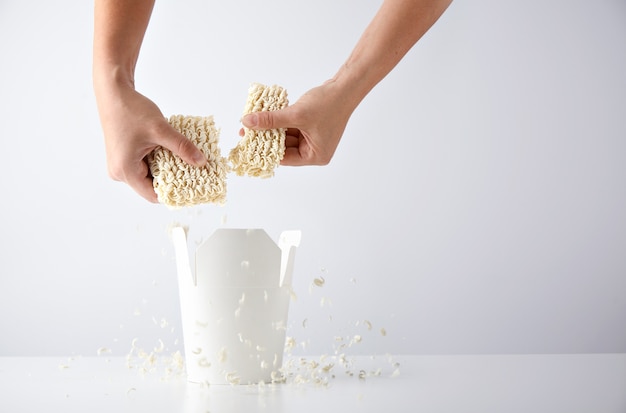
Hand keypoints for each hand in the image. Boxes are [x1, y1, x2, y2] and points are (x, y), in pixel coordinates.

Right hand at [97, 85, 206, 201]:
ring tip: (184, 163)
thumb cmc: (131, 110)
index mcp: (125, 171)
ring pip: (149, 176)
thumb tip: (202, 162)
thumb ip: (182, 147)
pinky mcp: (124, 157)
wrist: (114, 92)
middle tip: (193, 174)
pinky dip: (159, 162)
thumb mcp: (161, 130)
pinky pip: (144, 166)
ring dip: (166, 170)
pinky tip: (172, 154)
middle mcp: (119, 172)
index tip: (192, 188)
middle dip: (172, 181)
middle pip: (151, 186)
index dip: (174, 193)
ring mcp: (120, 165)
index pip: (153, 195)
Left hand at [240, 80, 353, 165]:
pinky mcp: (311, 128)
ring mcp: (313, 139)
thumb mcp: (296, 114)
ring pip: (286, 136)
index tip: (249, 143)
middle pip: (285, 148)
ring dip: (272, 128)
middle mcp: (314, 151)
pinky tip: (267, 115)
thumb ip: (271, 120)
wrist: (345, 88)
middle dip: (267, 138)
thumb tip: (247, 122)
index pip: (285, 158)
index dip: (266, 150)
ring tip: (254, 121)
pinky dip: (281, 122)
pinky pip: (292, 128)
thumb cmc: (328, 105)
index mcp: (315, 156)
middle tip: (247, 131)